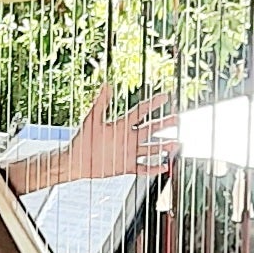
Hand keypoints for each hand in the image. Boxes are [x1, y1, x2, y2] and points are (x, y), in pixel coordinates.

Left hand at [54, 83, 175, 182]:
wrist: (76, 161)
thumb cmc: (82, 139)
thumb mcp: (92, 119)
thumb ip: (100, 103)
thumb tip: (106, 85)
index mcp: (121, 125)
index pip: (141, 112)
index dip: (153, 104)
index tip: (165, 97)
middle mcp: (128, 138)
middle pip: (151, 129)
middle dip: (164, 124)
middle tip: (177, 119)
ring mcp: (128, 152)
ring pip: (150, 148)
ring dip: (163, 146)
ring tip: (176, 143)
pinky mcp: (126, 167)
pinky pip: (143, 167)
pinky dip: (153, 167)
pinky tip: (164, 166)